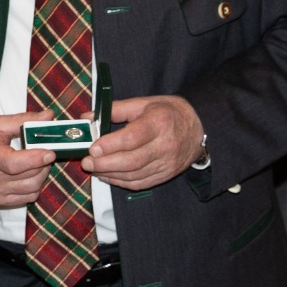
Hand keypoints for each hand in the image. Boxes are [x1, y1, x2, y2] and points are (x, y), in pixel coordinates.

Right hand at [0, 113, 56, 207]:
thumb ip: (23, 120)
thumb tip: (49, 116)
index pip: (14, 163)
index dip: (35, 159)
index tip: (50, 152)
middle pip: (28, 177)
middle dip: (44, 163)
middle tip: (44, 150)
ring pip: (32, 188)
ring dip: (41, 175)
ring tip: (37, 162)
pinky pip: (27, 197)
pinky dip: (34, 186)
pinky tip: (28, 173)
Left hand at [82, 95, 203, 190]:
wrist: (199, 128)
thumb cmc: (168, 113)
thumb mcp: (144, 103)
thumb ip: (115, 109)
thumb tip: (88, 117)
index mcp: (159, 122)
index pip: (132, 138)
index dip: (110, 145)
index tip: (93, 148)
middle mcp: (165, 145)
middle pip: (131, 161)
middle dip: (104, 164)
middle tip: (87, 162)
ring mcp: (167, 163)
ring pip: (134, 175)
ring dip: (109, 174)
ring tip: (93, 168)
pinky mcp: (165, 175)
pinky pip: (139, 183)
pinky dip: (120, 182)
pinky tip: (107, 175)